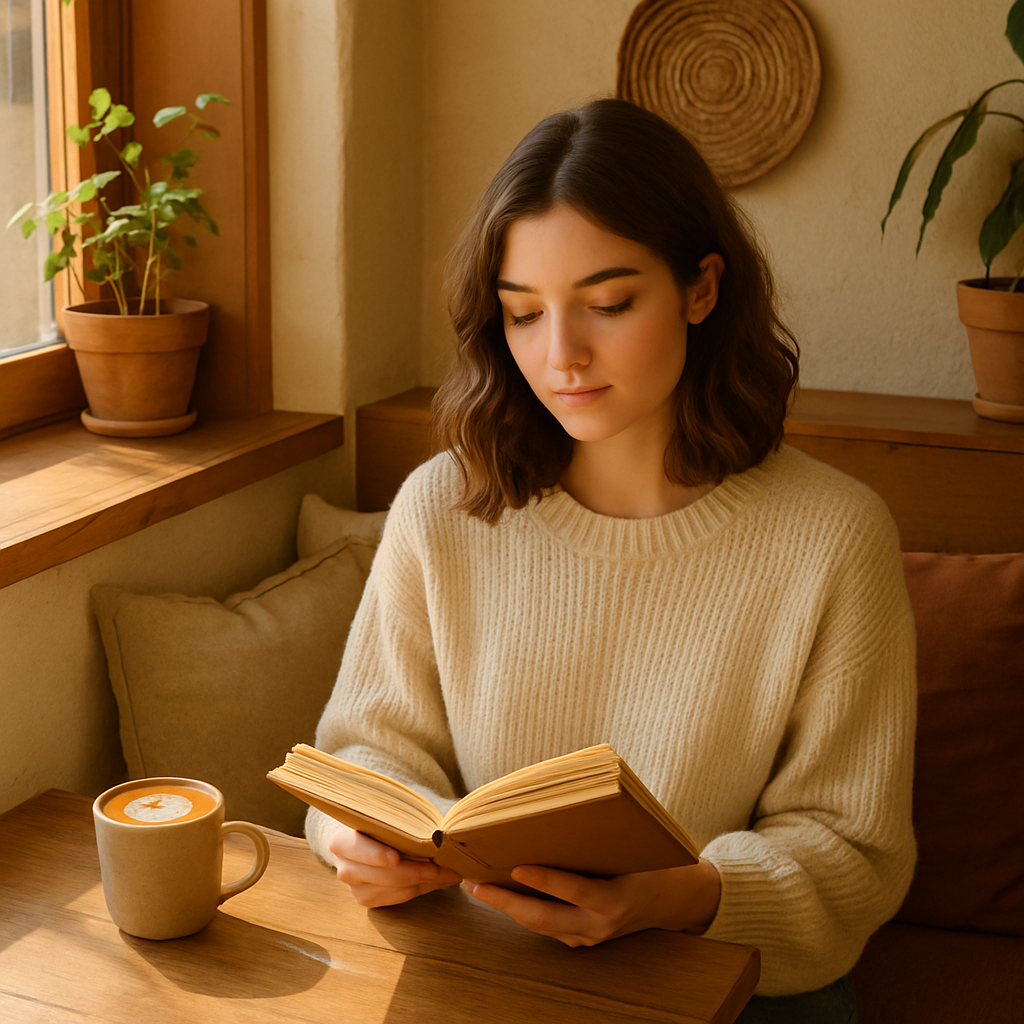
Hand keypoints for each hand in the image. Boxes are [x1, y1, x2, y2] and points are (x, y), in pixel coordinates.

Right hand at [328, 823, 462, 906]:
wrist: (361, 838)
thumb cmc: (378, 822)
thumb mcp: (384, 815)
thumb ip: (400, 820)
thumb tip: (435, 830)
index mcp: (342, 841)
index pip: (357, 849)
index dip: (376, 854)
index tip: (395, 858)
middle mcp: (345, 868)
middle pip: (383, 875)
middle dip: (417, 871)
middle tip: (445, 866)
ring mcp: (355, 888)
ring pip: (395, 889)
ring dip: (425, 882)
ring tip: (449, 873)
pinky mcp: (368, 900)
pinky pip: (399, 898)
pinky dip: (420, 889)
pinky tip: (436, 879)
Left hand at [464, 859, 720, 946]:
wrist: (673, 899)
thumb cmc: (650, 861)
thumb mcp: (634, 847)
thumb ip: (600, 834)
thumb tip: (561, 804)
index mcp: (615, 901)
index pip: (575, 890)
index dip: (545, 880)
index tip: (517, 867)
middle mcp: (600, 925)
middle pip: (543, 917)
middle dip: (505, 902)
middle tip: (474, 884)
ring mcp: (589, 937)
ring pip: (539, 925)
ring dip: (506, 906)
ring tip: (476, 884)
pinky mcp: (581, 939)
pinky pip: (546, 925)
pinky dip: (522, 909)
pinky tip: (500, 892)